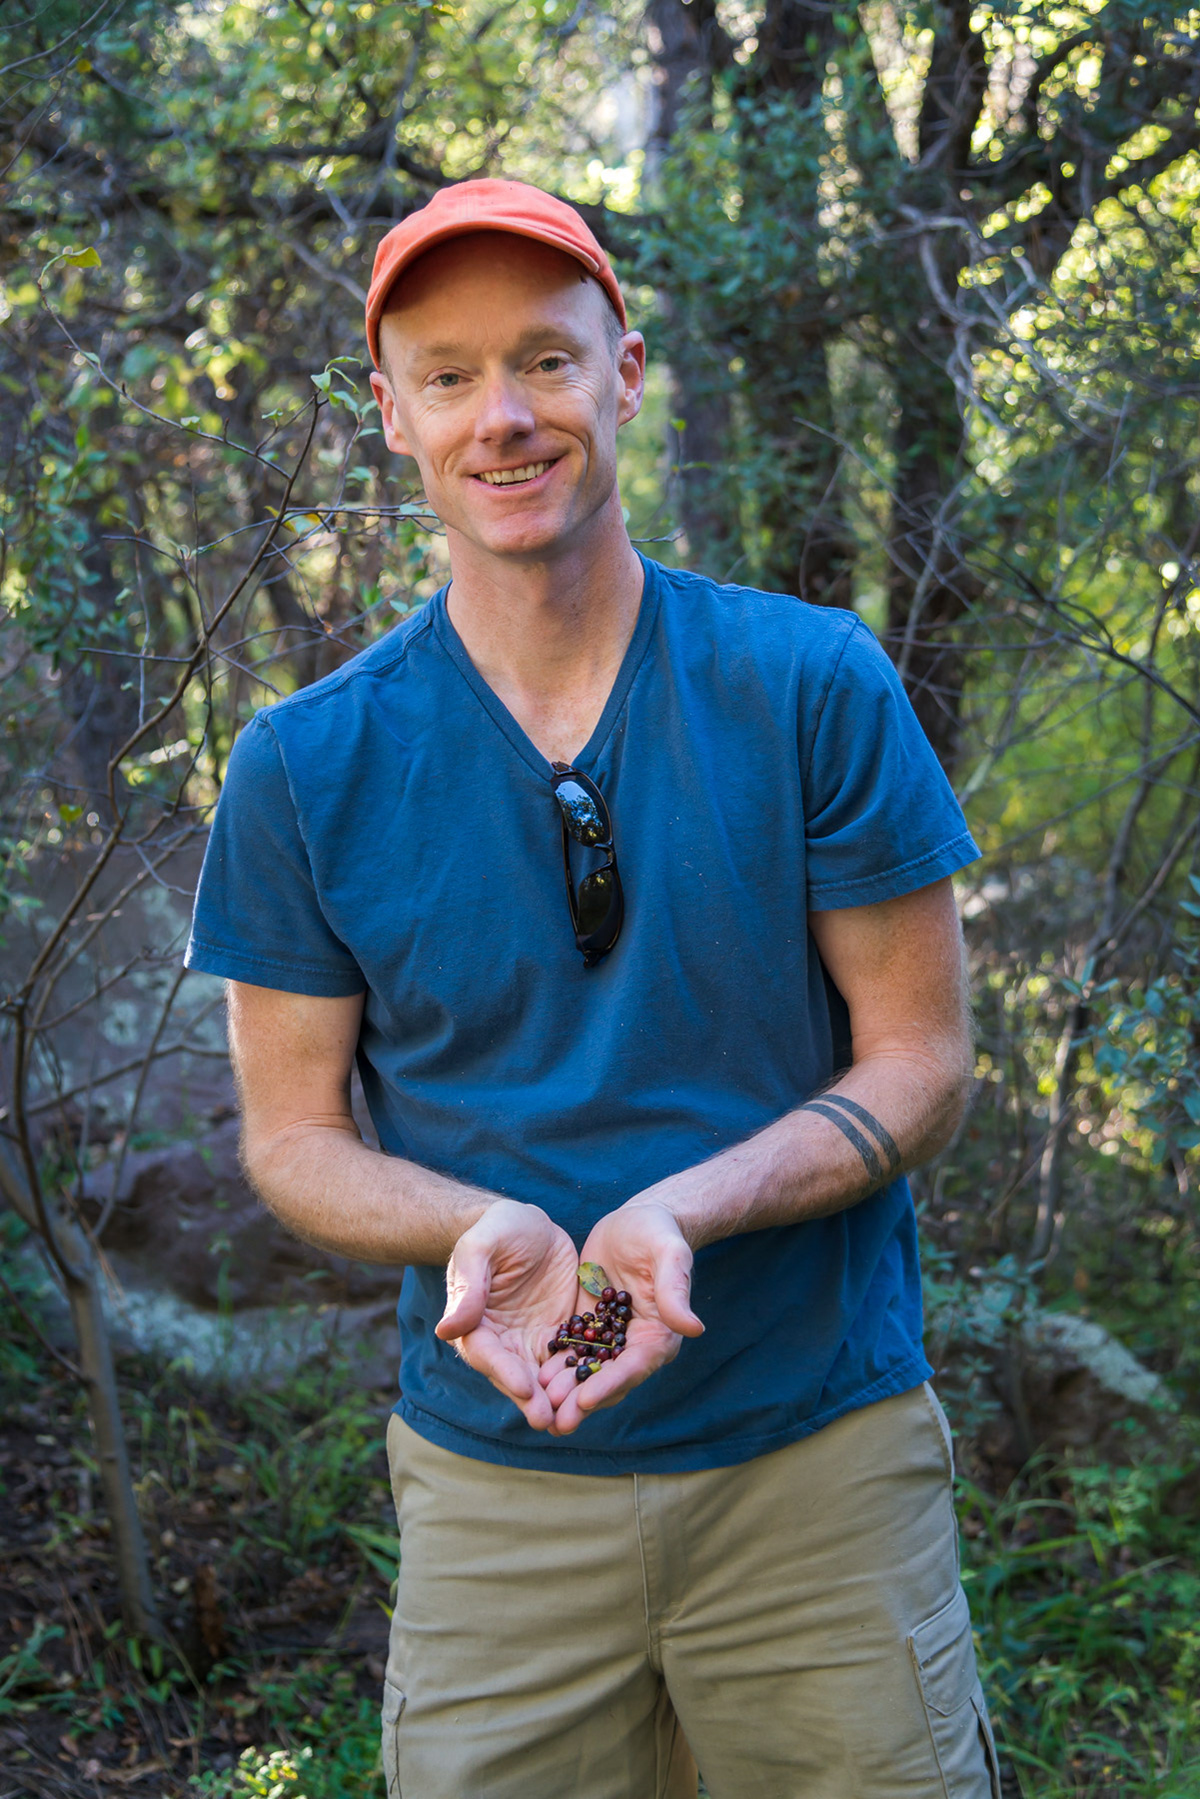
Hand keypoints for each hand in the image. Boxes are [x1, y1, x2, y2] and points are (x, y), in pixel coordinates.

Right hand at [436, 1199, 580, 1431]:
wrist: (530, 1223)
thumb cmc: (497, 1229)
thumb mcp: (481, 1247)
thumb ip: (469, 1285)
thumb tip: (447, 1329)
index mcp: (475, 1323)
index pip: (487, 1354)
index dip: (504, 1372)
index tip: (523, 1388)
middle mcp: (503, 1340)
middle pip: (515, 1375)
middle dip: (531, 1399)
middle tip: (548, 1420)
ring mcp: (533, 1340)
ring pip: (543, 1376)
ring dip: (556, 1398)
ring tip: (572, 1418)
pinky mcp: (561, 1333)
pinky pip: (571, 1357)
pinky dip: (581, 1376)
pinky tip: (598, 1391)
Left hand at [539, 1200, 703, 1435]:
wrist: (638, 1220)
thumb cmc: (658, 1233)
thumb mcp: (668, 1255)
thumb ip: (675, 1291)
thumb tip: (693, 1328)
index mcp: (659, 1334)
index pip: (633, 1366)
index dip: (609, 1384)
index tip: (585, 1401)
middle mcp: (635, 1343)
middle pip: (609, 1378)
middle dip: (582, 1400)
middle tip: (556, 1422)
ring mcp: (611, 1337)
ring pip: (587, 1371)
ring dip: (566, 1390)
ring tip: (540, 1405)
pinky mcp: (590, 1325)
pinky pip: (572, 1350)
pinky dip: (556, 1366)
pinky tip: (533, 1378)